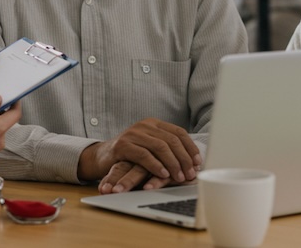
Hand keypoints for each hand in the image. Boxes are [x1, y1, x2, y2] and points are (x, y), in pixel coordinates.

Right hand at [77, 118, 201, 187]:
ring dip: (172, 164)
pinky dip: (155, 166)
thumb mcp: (150, 148)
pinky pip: (144, 155)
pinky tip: (163, 174)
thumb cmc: (131, 155)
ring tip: (179, 177)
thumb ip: (167, 149)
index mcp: (154, 123)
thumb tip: (193, 162)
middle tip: (190, 174)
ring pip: (160, 147)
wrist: (103, 157)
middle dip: (183, 158)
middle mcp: (145, 125)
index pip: (179, 132)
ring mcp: (133, 133)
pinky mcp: (123, 145)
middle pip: (171, 140)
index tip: (197, 162)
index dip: (190, 147)